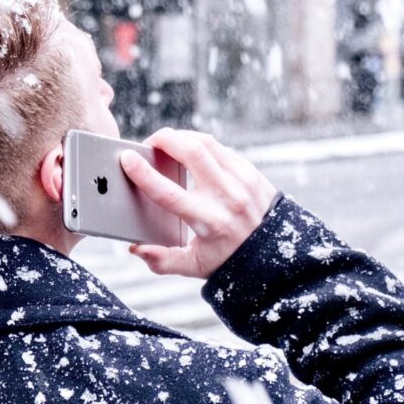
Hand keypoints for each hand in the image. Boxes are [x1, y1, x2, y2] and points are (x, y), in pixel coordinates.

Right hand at [119, 128, 277, 278]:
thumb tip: (136, 249)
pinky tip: (190, 151)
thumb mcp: (195, 267)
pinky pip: (221, 149)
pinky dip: (201, 145)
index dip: (143, 174)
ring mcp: (241, 181)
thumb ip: (163, 261)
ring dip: (182, 137)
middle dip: (165, 139)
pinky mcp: (250, 172)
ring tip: (167, 142)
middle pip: (191, 153)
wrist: (276, 253)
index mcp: (208, 221)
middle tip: (149, 143)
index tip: (127, 159)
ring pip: (207, 143)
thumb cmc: (230, 259)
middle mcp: (226, 197)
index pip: (168, 193)